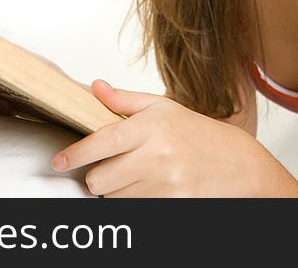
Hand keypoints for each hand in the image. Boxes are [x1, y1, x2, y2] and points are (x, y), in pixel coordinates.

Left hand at [51, 80, 291, 196]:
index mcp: (152, 127)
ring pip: (114, 197)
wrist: (239, 164)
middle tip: (110, 166)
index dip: (75, 154)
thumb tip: (95, 87)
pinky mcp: (172, 204)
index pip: (102, 142)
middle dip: (97, 175)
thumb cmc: (199, 134)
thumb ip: (125, 101)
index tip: (58, 161)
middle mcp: (157, 155)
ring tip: (137, 175)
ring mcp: (166, 183)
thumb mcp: (163, 108)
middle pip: (100, 179)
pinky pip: (133, 209)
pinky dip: (134, 202)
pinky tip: (149, 188)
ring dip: (117, 190)